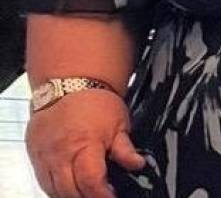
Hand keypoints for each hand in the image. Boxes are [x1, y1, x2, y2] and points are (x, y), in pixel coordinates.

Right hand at [25, 89, 145, 197]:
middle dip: (86, 197)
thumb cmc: (95, 100)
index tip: (112, 196)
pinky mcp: (35, 156)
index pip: (91, 182)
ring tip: (86, 191)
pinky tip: (69, 187)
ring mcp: (46, 156)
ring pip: (54, 190)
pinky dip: (56, 189)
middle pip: (71, 192)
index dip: (103, 195)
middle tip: (100, 194)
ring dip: (71, 195)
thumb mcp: (119, 122)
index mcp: (86, 144)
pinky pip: (43, 182)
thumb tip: (138, 165)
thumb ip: (125, 148)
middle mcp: (62, 154)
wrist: (70, 82)